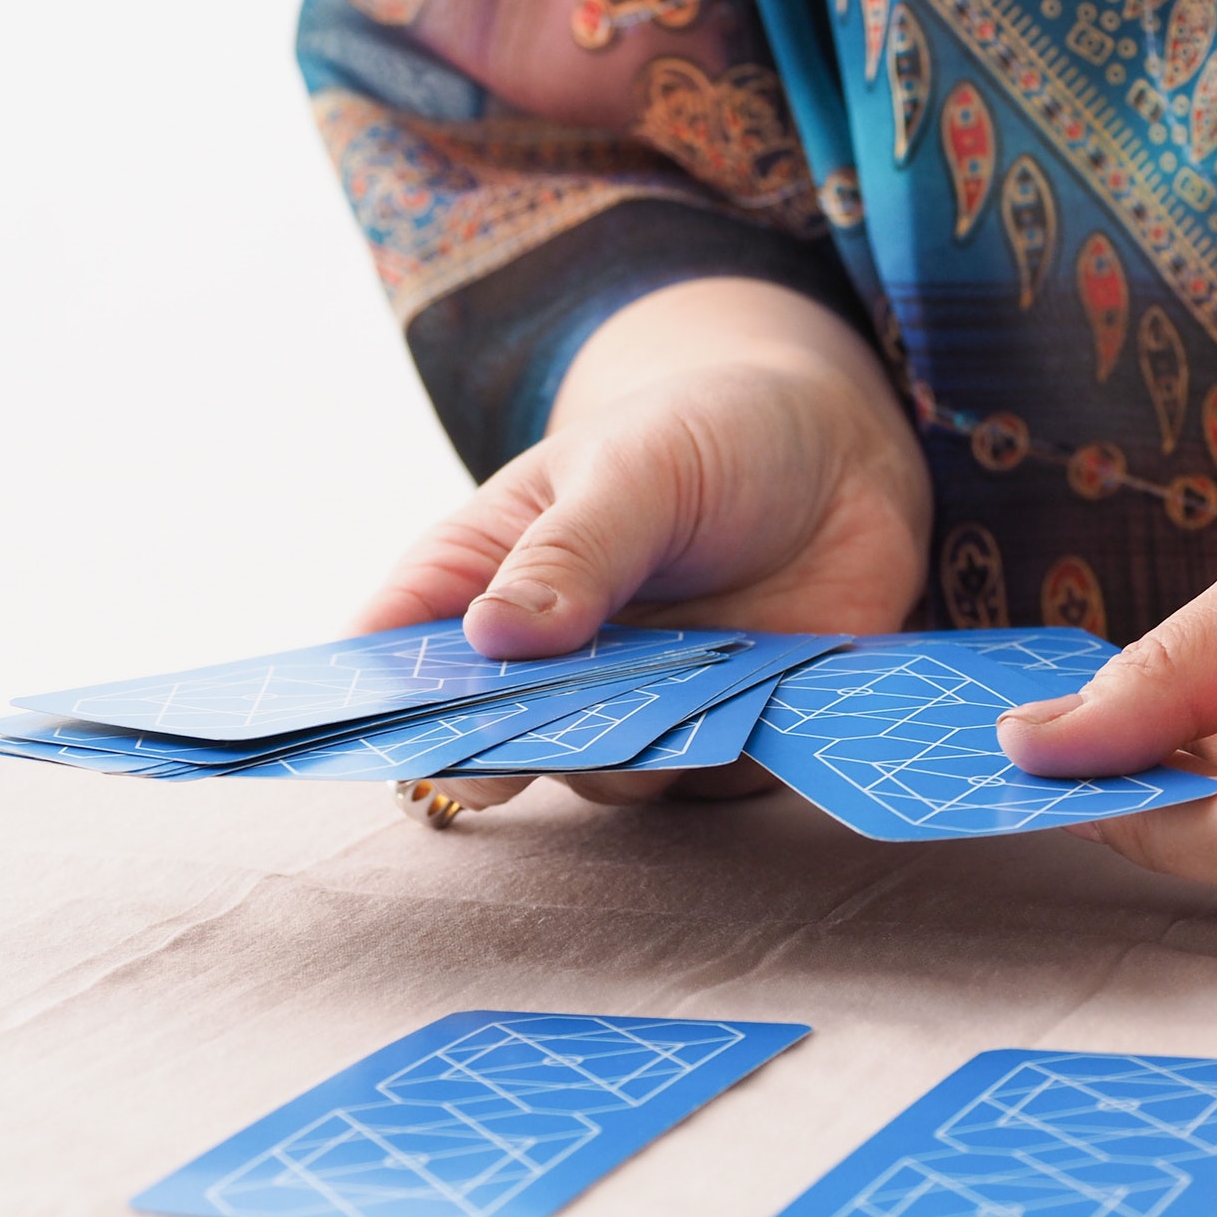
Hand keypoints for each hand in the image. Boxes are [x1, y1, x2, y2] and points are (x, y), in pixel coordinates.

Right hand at [359, 278, 930, 807]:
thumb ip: (572, 551)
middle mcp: (546, 661)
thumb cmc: (712, 436)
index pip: (393, 650)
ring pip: (596, 776)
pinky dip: (722, 751)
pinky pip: (704, 780)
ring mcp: (631, 707)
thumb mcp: (637, 466)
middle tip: (521, 738)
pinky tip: (753, 689)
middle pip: (482, 742)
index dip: (369, 697)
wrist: (847, 456)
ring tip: (674, 675)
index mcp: (485, 576)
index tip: (374, 728)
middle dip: (495, 751)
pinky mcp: (718, 739)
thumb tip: (494, 636)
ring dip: (625, 747)